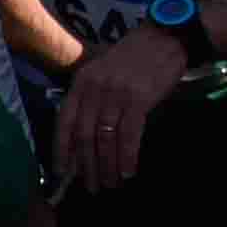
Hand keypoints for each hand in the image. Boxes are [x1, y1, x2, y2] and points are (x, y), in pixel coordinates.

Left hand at [47, 21, 190, 199]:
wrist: (164, 38)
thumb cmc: (134, 60)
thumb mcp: (103, 74)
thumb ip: (92, 99)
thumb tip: (85, 139)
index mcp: (81, 83)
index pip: (64, 121)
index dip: (62, 149)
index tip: (62, 173)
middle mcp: (93, 88)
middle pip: (84, 135)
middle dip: (85, 165)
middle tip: (91, 187)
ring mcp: (115, 93)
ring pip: (105, 138)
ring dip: (106, 166)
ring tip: (110, 184)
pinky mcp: (139, 99)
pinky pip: (128, 135)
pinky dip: (127, 157)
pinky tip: (128, 172)